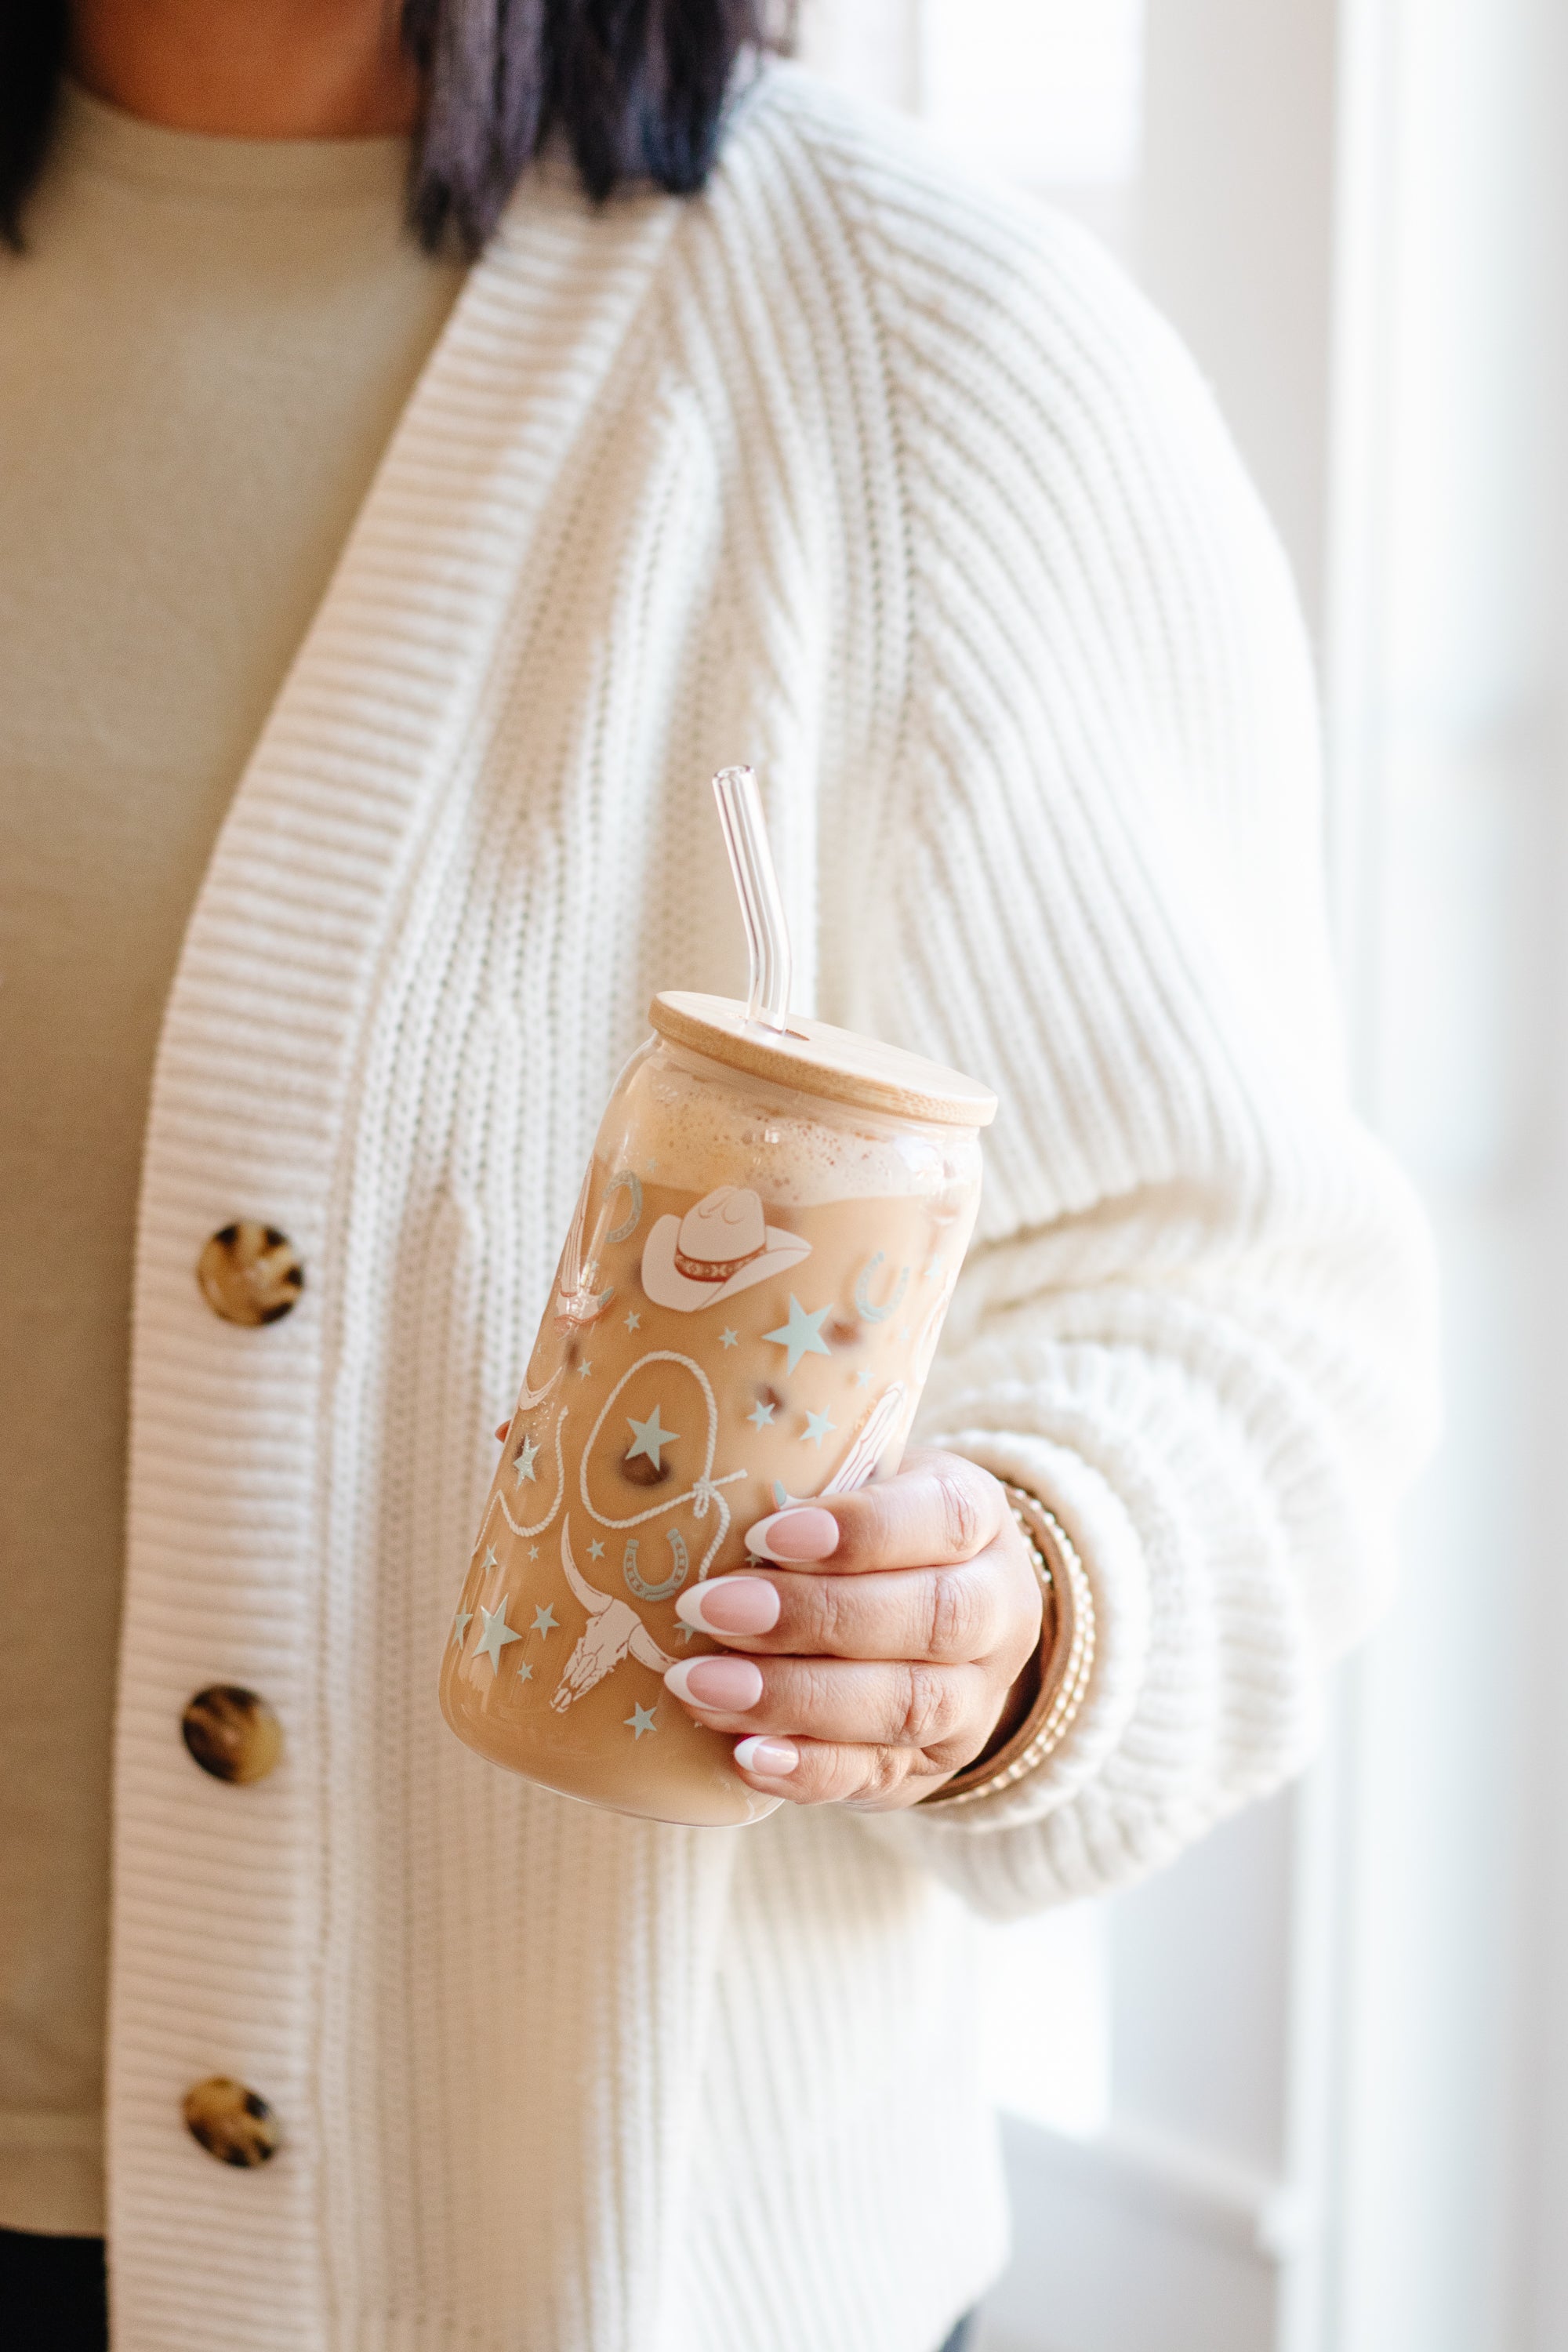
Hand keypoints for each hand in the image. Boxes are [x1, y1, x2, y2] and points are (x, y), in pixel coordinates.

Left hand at [661, 1448, 1044, 1809]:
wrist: (940, 1616)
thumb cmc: (867, 1529)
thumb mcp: (861, 1479)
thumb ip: (797, 1471)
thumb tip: (665, 1464)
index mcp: (981, 1520)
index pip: (945, 1517)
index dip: (862, 1531)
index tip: (764, 1534)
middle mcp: (998, 1610)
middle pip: (928, 1618)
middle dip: (811, 1618)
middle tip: (706, 1611)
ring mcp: (974, 1698)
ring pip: (906, 1705)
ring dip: (795, 1698)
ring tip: (700, 1687)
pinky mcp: (931, 1766)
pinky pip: (879, 1776)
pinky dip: (809, 1769)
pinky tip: (744, 1755)